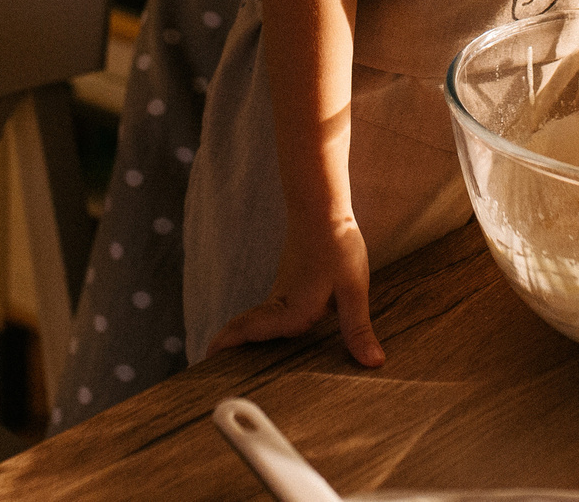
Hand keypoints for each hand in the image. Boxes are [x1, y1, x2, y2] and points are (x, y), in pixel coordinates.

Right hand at [206, 208, 383, 366]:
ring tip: (233, 359)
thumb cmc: (337, 246)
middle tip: (212, 369)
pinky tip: (268, 335)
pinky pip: (266, 312)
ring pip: (255, 320)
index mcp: (291, 311)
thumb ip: (357, 328)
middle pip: (245, 328)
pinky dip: (256, 326)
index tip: (204, 359)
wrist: (322, 209)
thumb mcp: (353, 290)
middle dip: (228, 347)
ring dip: (242, 337)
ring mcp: (282, 293)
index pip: (248, 331)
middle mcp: (280, 305)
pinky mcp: (289, 284)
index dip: (225, 345)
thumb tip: (373, 363)